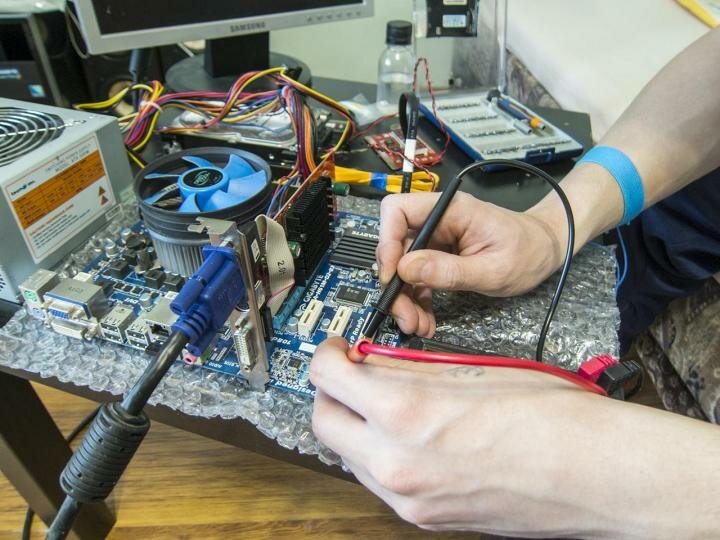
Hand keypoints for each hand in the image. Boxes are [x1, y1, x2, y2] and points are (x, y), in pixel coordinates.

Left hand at [310, 338, 719, 538]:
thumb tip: (375, 362)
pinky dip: (378, 455)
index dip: (327, 355)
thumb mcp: (470, 371)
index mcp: (405, 414)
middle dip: (331, 393)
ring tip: (383, 404)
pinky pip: (377, 482)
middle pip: (324, 422)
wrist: (595, 474)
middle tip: (352, 374)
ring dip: (353, 425)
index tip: (338, 349)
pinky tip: (407, 437)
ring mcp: (408, 499)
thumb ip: (409, 370)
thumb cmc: (550, 419)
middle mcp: (395, 464)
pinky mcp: (424, 520)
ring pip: (347, 455)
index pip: (328, 377)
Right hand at [376, 192, 563, 335]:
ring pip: (403, 266)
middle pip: (396, 245)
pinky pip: (417, 277)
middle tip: (403, 315)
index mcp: (450, 210)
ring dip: (404, 298)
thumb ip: (450, 270)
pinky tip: (424, 319)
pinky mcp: (438, 257)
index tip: (391, 274)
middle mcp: (437, 221)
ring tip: (416, 324)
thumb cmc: (527, 252)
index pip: (397, 210)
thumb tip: (407, 269)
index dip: (386, 241)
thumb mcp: (493, 269)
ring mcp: (436, 239)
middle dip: (395, 283)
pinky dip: (416, 300)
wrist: (544, 251)